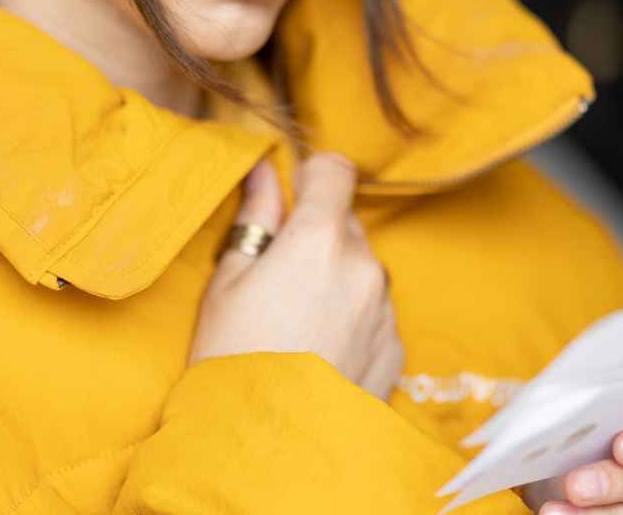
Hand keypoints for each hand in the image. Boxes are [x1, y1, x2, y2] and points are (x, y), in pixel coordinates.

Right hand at [188, 153, 404, 399]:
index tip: (292, 195)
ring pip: (362, 268)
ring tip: (296, 323)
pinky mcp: (395, 348)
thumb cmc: (232, 362)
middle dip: (317, 236)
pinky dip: (353, 318)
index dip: (312, 176)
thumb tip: (263, 171)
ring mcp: (385, 309)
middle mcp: (364, 266)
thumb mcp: (227, 283)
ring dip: (337, 278)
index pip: (335, 171)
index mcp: (319, 240)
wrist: (266, 451)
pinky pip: (375, 312)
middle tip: (278, 277)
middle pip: (346, 223)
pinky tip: (318, 349)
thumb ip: (255, 218)